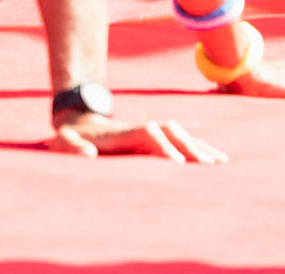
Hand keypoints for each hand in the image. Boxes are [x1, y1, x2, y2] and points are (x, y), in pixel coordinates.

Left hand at [48, 112, 226, 162]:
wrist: (78, 120)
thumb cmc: (71, 136)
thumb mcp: (65, 140)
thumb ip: (73, 147)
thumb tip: (90, 154)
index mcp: (121, 132)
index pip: (148, 133)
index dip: (162, 145)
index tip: (176, 162)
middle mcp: (139, 129)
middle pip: (170, 131)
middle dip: (189, 146)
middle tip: (208, 165)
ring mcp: (148, 131)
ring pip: (179, 134)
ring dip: (198, 146)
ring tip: (219, 162)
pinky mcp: (152, 137)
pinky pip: (180, 139)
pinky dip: (197, 146)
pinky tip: (214, 158)